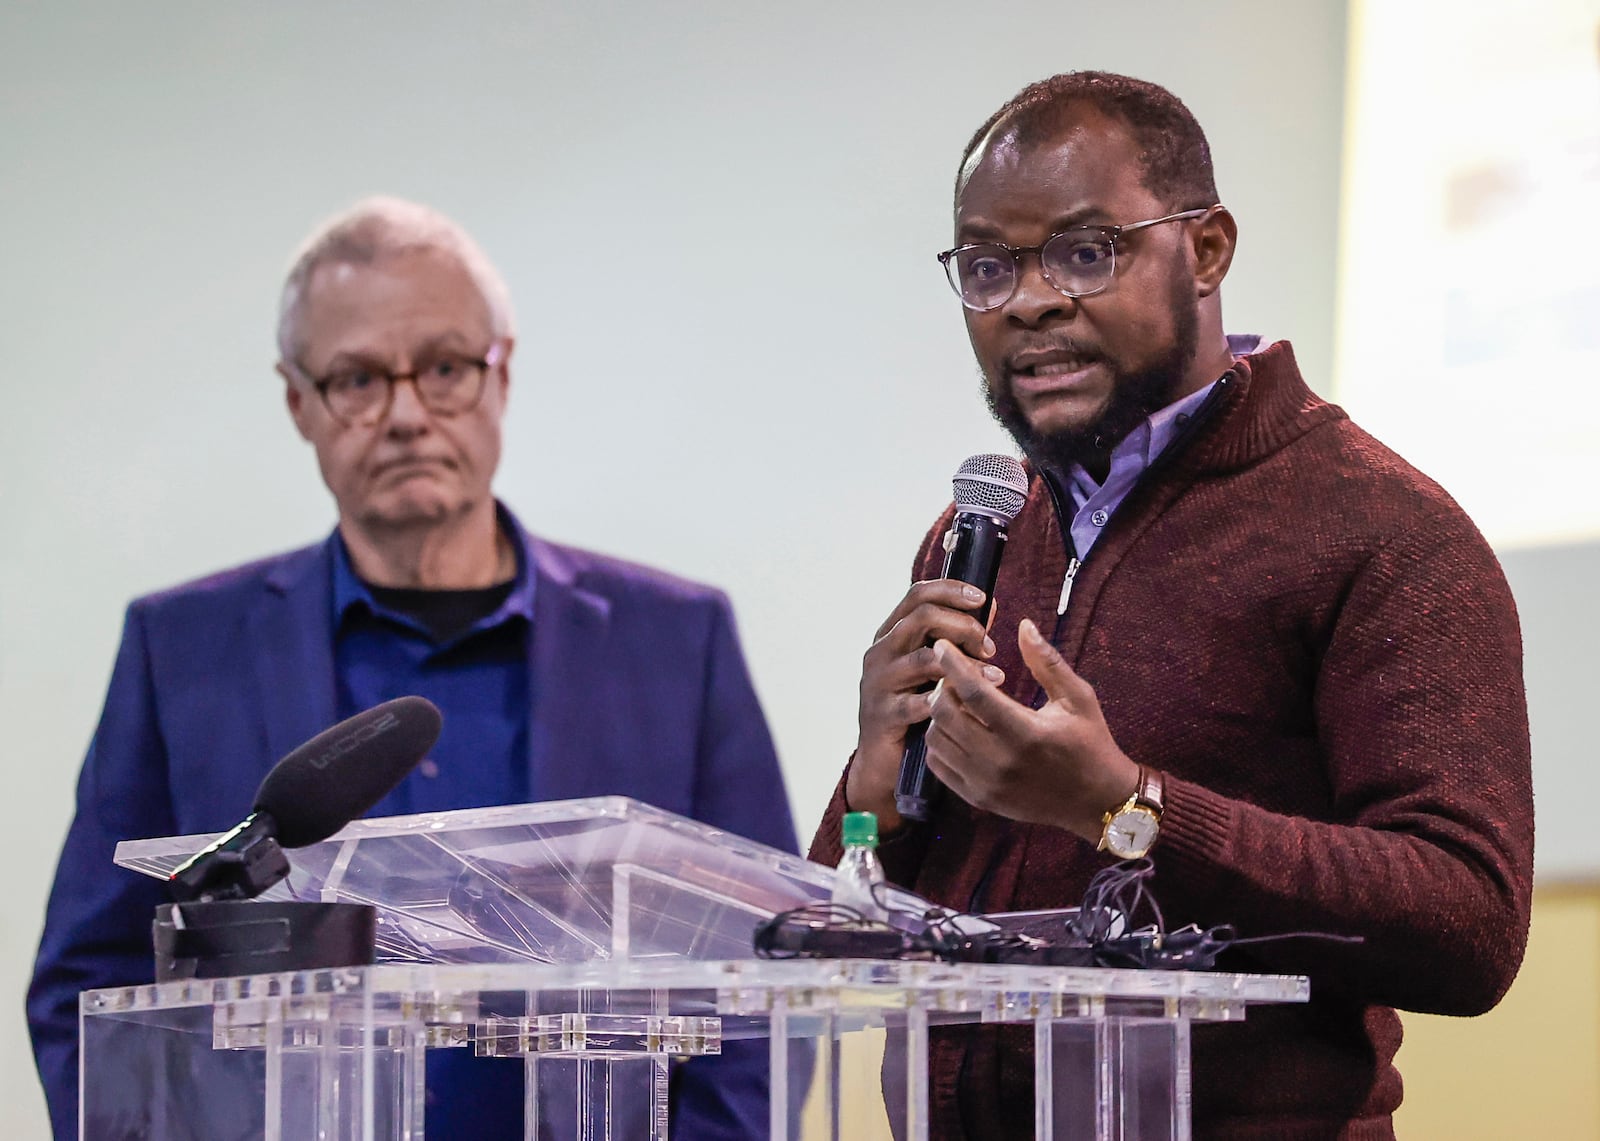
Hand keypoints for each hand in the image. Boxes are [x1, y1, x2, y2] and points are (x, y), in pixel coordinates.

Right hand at [848, 579, 1003, 831]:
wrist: (882, 761)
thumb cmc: (913, 706)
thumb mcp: (931, 667)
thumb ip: (955, 636)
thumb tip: (987, 605)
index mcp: (890, 635)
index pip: (917, 595)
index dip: (951, 590)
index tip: (983, 598)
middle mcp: (879, 653)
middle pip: (922, 617)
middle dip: (964, 627)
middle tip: (990, 647)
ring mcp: (878, 683)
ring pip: (925, 658)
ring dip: (968, 665)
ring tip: (997, 676)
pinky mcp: (884, 714)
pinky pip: (922, 702)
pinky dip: (953, 701)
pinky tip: (975, 707)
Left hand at [923, 617, 1138, 840]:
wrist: (1097, 802)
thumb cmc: (1090, 743)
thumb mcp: (1077, 698)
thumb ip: (1047, 662)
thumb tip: (1024, 626)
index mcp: (1026, 733)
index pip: (974, 694)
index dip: (953, 665)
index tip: (942, 645)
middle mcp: (1000, 762)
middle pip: (945, 716)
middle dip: (942, 688)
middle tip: (954, 676)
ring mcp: (986, 784)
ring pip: (936, 740)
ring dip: (939, 715)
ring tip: (957, 701)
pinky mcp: (979, 799)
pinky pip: (939, 765)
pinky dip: (940, 742)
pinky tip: (957, 728)